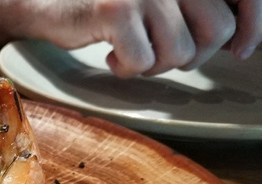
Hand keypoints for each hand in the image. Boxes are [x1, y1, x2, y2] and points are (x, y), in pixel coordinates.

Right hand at [40, 0, 261, 76]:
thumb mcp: (162, 4)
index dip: (251, 26)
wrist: (51, 4)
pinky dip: (125, 69)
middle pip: (217, 31)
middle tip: (162, 54)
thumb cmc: (111, 10)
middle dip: (192, 56)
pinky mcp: (117, 11)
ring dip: (154, 65)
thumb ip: (198, 12)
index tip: (242, 52)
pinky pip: (142, 62)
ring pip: (179, 53)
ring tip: (131, 51)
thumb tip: (241, 40)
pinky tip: (110, 55)